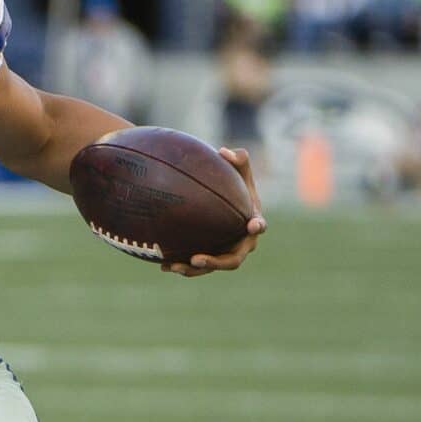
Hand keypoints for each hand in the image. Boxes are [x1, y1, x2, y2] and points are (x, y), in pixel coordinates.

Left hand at [162, 146, 266, 276]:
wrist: (221, 201)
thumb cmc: (232, 183)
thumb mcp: (237, 169)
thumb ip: (237, 159)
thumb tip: (224, 151)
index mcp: (252, 222)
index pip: (258, 226)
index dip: (257, 226)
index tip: (253, 225)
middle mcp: (242, 243)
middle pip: (232, 260)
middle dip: (215, 262)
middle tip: (196, 258)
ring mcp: (226, 253)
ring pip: (211, 267)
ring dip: (193, 270)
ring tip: (173, 267)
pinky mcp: (211, 257)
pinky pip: (196, 267)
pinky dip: (181, 266)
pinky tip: (163, 265)